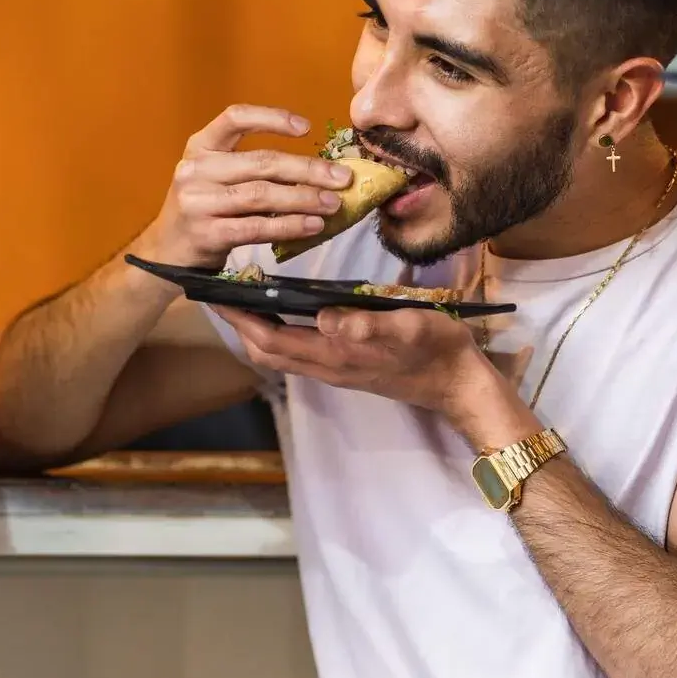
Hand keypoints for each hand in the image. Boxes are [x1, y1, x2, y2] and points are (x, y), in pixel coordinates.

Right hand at [132, 104, 354, 268]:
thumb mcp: (216, 179)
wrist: (164, 254)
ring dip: (304, 198)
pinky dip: (289, 225)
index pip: (235, 118)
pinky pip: (257, 226)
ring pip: (262, 194)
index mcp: (200, 147)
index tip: (306, 127)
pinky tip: (313, 225)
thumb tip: (317, 171)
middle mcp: (195, 170)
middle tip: (342, 177)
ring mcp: (197, 202)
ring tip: (334, 204)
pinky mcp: (206, 233)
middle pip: (261, 162)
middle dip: (308, 168)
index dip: (271, 118)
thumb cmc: (202, 211)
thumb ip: (253, 170)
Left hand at [213, 304, 524, 446]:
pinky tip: (280, 313)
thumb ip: (368, 324)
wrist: (460, 384)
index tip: (217, 295)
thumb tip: (325, 317)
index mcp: (337, 355)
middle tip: (218, 293)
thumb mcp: (410, 327)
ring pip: (280, 355)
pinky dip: (277, 334)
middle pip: (266, 352)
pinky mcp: (345, 368)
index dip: (241, 320)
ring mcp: (336, 370)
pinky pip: (297, 353)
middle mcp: (328, 367)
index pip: (273, 340)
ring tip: (241, 299)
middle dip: (238, 325)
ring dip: (254, 331)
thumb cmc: (438, 349)